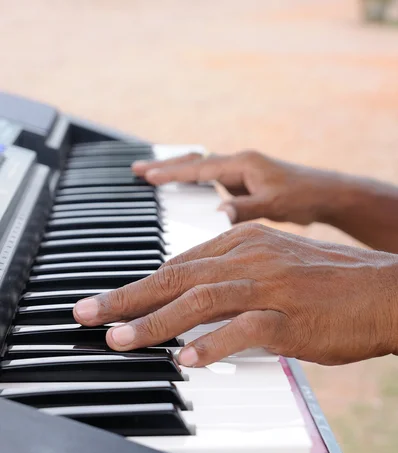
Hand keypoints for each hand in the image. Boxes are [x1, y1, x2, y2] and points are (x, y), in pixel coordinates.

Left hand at [73, 224, 397, 366]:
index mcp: (245, 242)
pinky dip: (212, 345)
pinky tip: (187, 360)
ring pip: (200, 299)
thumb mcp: (274, 267)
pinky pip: (243, 329)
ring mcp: (271, 285)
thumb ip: (232, 280)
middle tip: (88, 314)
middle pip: (177, 276)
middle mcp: (252, 258)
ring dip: (156, 322)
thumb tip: (191, 306)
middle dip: (127, 298)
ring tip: (122, 340)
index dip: (137, 284)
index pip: (177, 262)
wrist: (385, 292)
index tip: (107, 301)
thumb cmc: (330, 285)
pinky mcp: (291, 316)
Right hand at [132, 150, 341, 225]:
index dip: (172, 173)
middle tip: (137, 170)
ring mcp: (241, 174)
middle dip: (166, 166)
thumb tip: (217, 215)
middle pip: (194, 162)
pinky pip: (212, 181)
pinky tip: (186, 193)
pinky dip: (194, 184)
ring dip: (178, 173)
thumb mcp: (273, 205)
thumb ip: (245, 209)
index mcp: (242, 164)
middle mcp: (239, 165)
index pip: (199, 167)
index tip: (146, 176)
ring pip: (202, 170)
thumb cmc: (304, 197)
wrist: (326, 194)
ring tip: (152, 178)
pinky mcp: (245, 184)